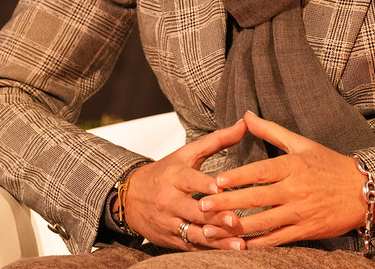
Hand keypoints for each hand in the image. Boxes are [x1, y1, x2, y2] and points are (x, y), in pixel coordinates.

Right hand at [122, 118, 247, 250]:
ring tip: (238, 243)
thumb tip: (244, 123)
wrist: (131, 196)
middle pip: (194, 210)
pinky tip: (227, 251)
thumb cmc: (164, 172)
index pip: (190, 180)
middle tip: (235, 220)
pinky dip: (209, 249)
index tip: (219, 189)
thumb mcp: (188, 153)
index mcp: (175, 176)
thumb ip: (218, 140)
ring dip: (216, 239)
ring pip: (194, 232)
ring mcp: (170, 222)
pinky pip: (191, 246)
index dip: (204, 184)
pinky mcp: (171, 239)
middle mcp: (170, 200)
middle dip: (215, 216)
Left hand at [196, 111, 374, 246]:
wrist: (361, 191)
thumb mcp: (301, 142)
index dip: (238, 177)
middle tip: (203, 205)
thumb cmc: (329, 163)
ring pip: (263, 222)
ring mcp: (299, 212)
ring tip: (211, 229)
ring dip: (236, 228)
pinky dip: (256, 244)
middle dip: (228, 203)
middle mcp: (295, 190)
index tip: (216, 181)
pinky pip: (276, 240)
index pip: (261, 172)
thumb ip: (271, 131)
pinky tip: (237, 246)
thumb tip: (245, 115)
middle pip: (257, 198)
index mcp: (293, 166)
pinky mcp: (304, 231)